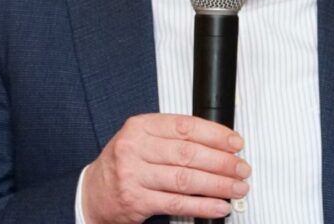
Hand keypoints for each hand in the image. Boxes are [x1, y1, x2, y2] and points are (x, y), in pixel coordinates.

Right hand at [82, 113, 249, 222]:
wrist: (92, 193)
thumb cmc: (123, 164)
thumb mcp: (141, 140)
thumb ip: (172, 138)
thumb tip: (218, 144)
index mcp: (140, 127)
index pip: (184, 127)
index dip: (215, 134)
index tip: (235, 143)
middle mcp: (135, 148)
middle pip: (188, 154)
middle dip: (222, 162)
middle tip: (241, 168)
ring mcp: (134, 175)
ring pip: (186, 179)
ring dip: (218, 185)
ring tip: (236, 187)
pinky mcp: (137, 201)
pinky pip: (177, 203)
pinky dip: (203, 206)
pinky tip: (218, 206)